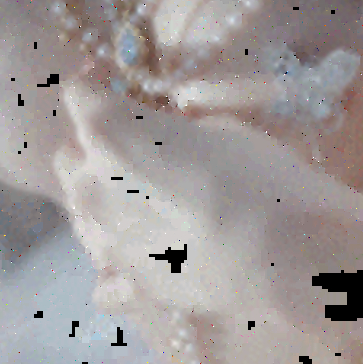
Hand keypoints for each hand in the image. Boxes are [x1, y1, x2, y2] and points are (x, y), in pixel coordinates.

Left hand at [53, 84, 296, 319]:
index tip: (116, 81)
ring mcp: (103, 241)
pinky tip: (147, 244)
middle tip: (137, 143)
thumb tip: (162, 134)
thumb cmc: (265, 179)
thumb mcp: (222, 128)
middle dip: (95, 144)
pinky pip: (105, 256)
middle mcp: (91, 187)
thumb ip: (174, 129)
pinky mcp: (126, 282)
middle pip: (71, 155)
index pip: (80, 95)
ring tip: (146, 194)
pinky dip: (118, 245)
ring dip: (105, 195)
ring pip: (83, 209)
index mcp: (109, 135)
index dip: (97, 83)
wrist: (291, 264)